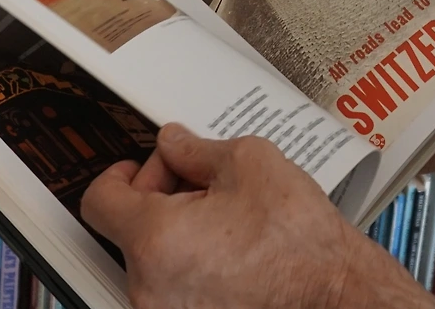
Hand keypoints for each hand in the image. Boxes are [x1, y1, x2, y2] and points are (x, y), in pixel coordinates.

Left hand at [81, 124, 434, 308]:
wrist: (333, 291)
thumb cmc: (298, 239)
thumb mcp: (249, 162)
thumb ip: (196, 148)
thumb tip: (174, 143)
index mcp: (155, 240)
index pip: (100, 201)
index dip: (119, 174)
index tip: (136, 168)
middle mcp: (148, 287)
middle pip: (129, 229)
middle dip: (161, 197)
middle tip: (200, 181)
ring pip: (152, 259)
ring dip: (176, 231)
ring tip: (225, 215)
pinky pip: (171, 285)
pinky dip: (190, 262)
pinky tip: (229, 246)